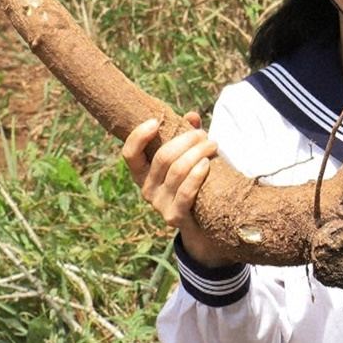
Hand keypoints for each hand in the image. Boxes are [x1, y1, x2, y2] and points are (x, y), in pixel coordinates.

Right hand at [122, 114, 233, 267]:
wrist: (203, 226)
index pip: (130, 154)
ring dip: (197, 153)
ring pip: (177, 171)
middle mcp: (146, 189)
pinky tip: (206, 164)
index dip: (139, 137)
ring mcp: (159, 204)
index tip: (156, 121)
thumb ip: (186, 136)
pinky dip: (196, 176)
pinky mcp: (174, 217)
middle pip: (163, 157)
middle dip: (186, 140)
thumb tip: (191, 116)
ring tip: (212, 144)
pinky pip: (186, 192)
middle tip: (203, 135)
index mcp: (142, 173)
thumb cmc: (193, 183)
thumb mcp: (186, 159)